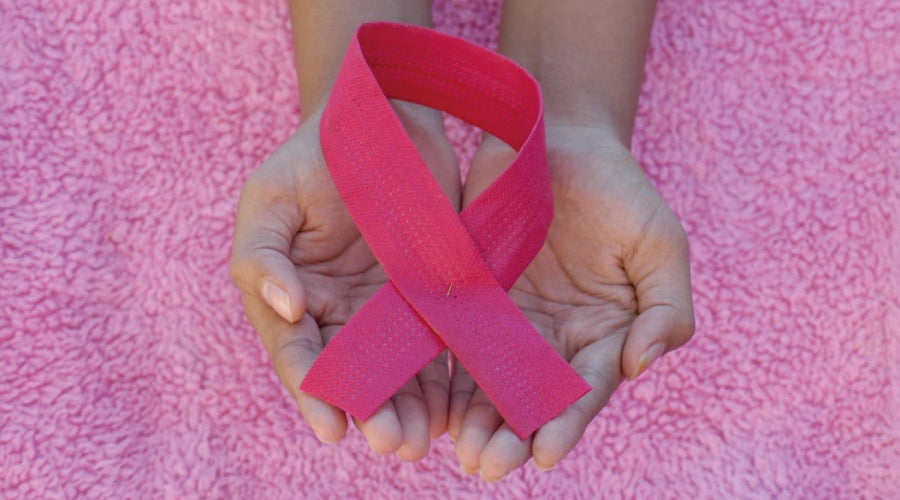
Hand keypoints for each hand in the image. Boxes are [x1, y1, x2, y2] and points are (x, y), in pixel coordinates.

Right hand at [230, 101, 460, 460]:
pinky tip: (457, 406)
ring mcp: (386, 307)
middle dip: (372, 412)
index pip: (299, 354)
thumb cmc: (315, 157)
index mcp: (292, 296)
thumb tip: (289, 311)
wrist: (384, 119)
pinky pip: (437, 343)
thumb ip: (264, 256)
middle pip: (352, 375)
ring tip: (425, 440)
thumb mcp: (272, 199)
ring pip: (397, 370)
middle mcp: (338, 312)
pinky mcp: (430, 294)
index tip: (334, 428)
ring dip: (409, 408)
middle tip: (393, 444)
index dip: (314, 393)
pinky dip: (445, 377)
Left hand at [448, 125, 694, 479]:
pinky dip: (444, 377)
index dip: (567, 421)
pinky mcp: (469, 298)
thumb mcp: (658, 241)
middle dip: (512, 435)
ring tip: (461, 452)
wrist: (556, 140)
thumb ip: (666, 306)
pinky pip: (454, 343)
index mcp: (603, 334)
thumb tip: (642, 364)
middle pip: (532, 399)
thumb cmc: (616, 189)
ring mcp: (509, 322)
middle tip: (488, 465)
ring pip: (489, 383)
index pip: (585, 389)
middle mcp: (554, 339)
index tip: (546, 452)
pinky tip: (431, 405)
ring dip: (475, 421)